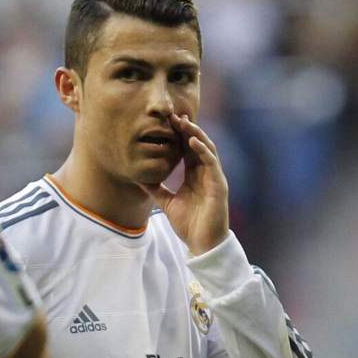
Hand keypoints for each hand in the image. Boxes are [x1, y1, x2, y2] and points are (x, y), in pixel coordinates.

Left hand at [141, 114, 228, 255]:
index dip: (178, 135)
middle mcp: (205, 173)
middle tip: (173, 115)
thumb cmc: (189, 224)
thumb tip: (138, 177)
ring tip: (183, 121)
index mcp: (194, 175)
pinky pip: (212, 163)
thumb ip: (155, 189)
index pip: (187, 149)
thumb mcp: (166, 202)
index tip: (166, 122)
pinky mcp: (219, 185)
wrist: (202, 243)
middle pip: (197, 144)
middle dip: (186, 129)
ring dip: (195, 134)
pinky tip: (193, 141)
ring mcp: (213, 177)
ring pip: (206, 149)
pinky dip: (203, 150)